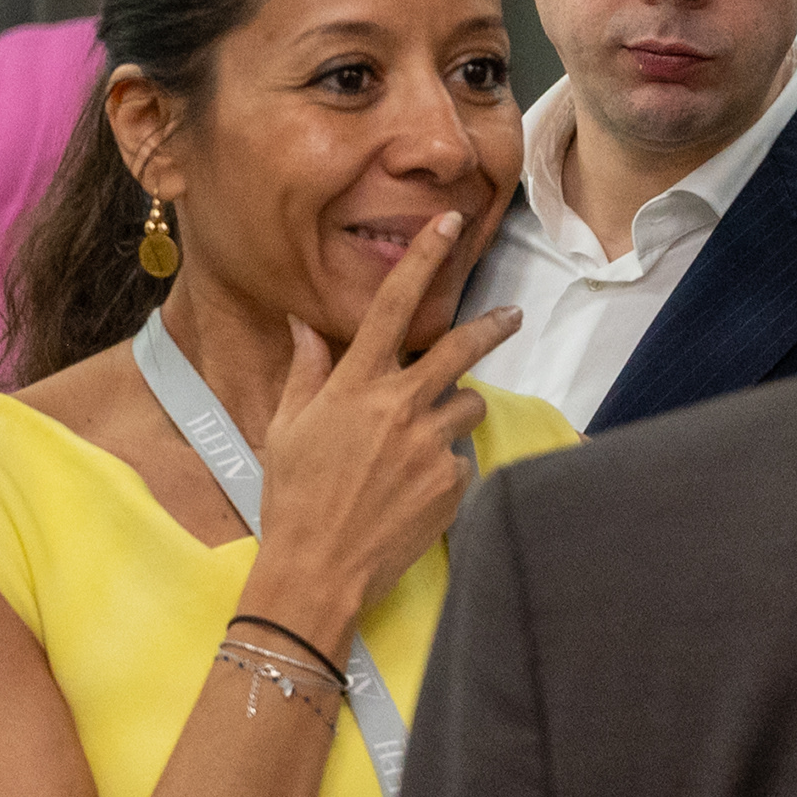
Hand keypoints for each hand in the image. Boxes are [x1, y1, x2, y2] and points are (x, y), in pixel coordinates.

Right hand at [235, 212, 519, 656]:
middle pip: (460, 347)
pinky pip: (461, 458)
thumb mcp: (286, 429)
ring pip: (468, 404)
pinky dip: (445, 466)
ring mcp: (429, 443)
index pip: (391, 307)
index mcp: (353, 386)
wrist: (316, 571)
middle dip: (491, 325)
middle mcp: (398, 406)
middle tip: (511, 315)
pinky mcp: (452, 481)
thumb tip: (307, 324)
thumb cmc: (291, 498)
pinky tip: (414, 491)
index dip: (423, 260)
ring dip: (456, 412)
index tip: (450, 224)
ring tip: (421, 443)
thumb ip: (306, 372)